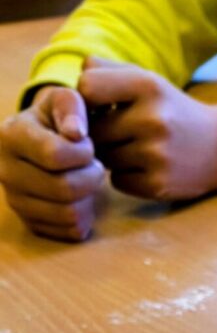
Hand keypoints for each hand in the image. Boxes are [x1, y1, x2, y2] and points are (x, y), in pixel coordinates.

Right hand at [0, 86, 104, 241]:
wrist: (43, 145)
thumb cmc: (59, 120)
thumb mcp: (65, 101)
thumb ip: (72, 108)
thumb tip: (75, 134)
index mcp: (10, 136)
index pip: (54, 155)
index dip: (83, 152)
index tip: (87, 145)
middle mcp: (5, 172)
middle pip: (64, 189)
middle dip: (91, 176)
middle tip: (93, 165)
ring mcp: (16, 202)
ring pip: (69, 214)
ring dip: (90, 197)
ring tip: (86, 179)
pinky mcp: (32, 224)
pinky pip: (71, 231)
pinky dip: (86, 216)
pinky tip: (82, 198)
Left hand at [79, 57, 216, 200]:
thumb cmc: (173, 111)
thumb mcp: (148, 81)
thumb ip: (106, 70)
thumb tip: (72, 85)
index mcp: (149, 86)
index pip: (88, 87)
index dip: (86, 99)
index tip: (100, 107)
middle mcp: (153, 119)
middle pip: (92, 129)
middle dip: (100, 132)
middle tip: (119, 134)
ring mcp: (157, 155)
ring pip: (104, 158)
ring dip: (111, 156)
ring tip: (135, 150)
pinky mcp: (159, 185)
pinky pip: (118, 181)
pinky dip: (125, 177)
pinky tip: (145, 169)